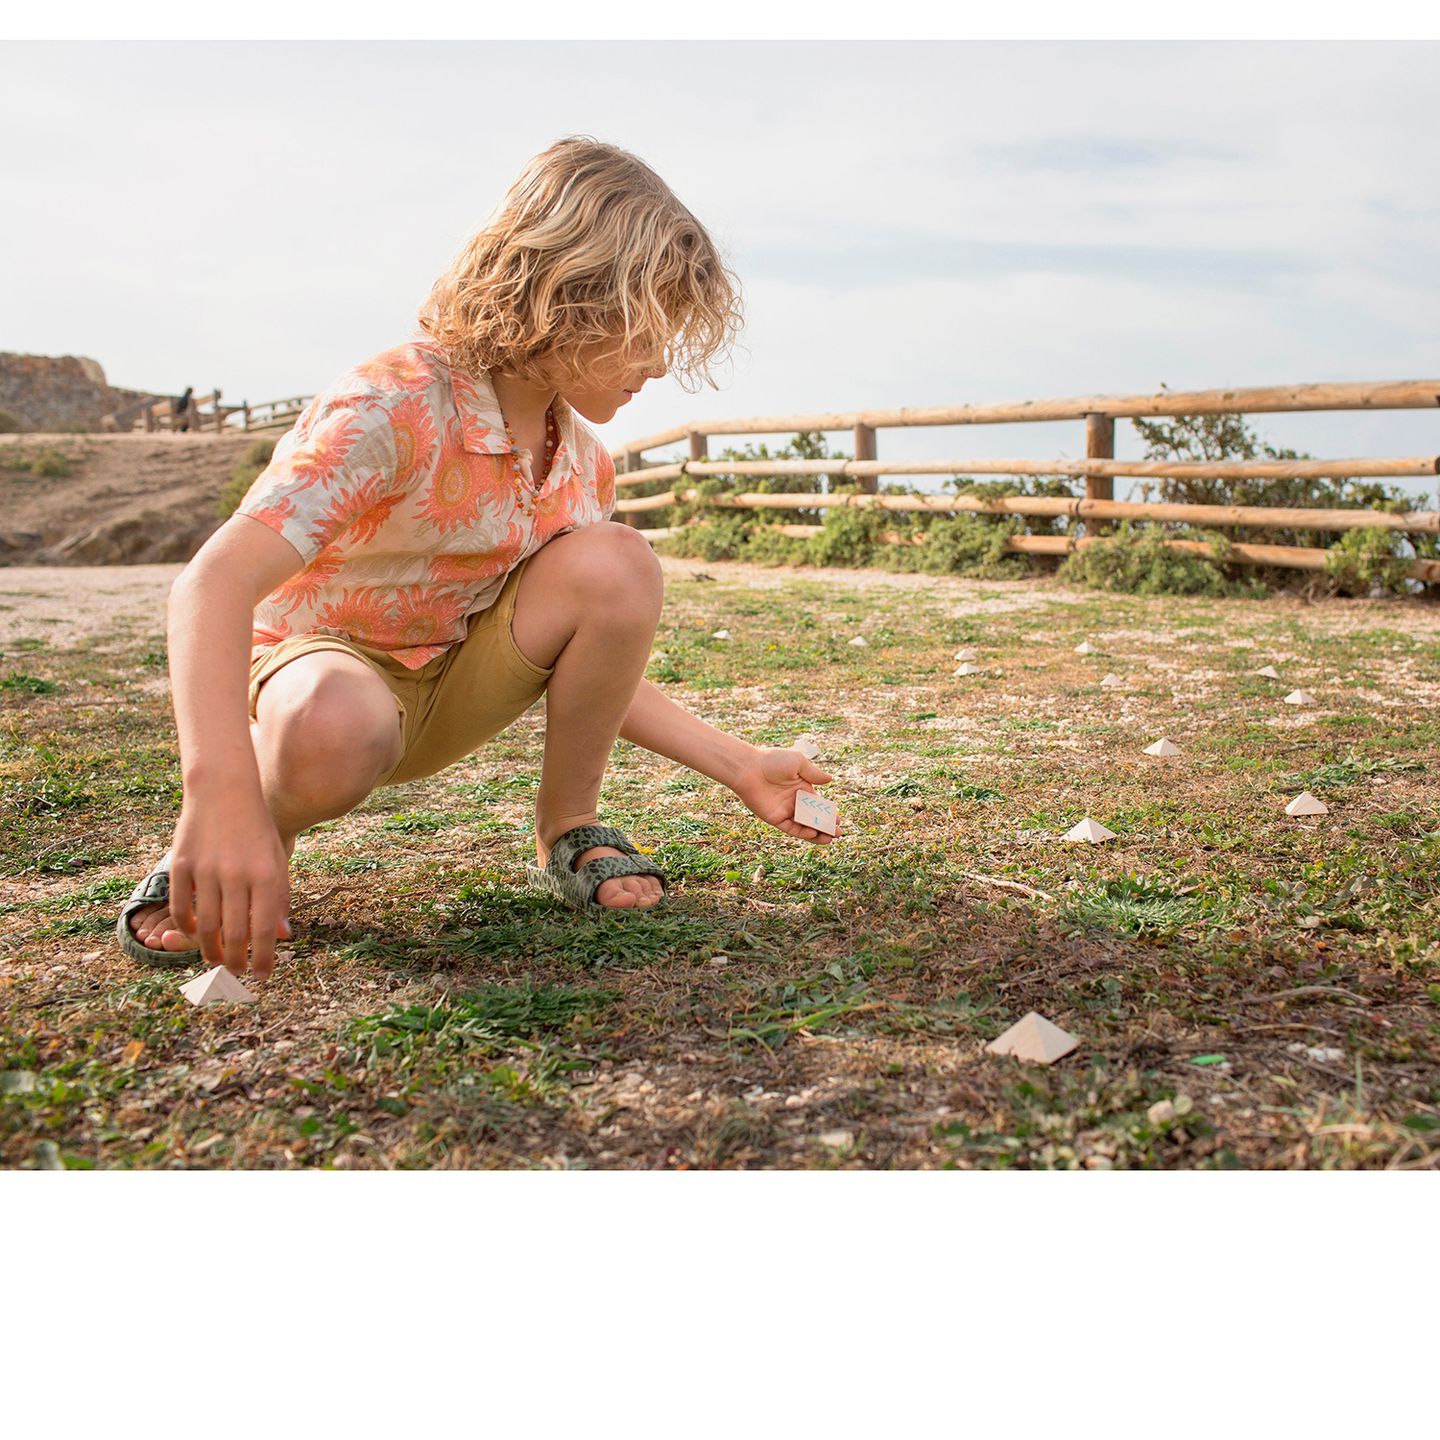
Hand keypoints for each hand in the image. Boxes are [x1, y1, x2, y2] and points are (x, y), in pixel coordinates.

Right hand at [167, 795, 292, 979]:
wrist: (225, 792)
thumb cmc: (256, 832)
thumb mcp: (277, 860)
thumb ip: (278, 898)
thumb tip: (282, 936)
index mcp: (266, 875)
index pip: (264, 930)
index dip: (262, 958)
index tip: (262, 977)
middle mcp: (237, 875)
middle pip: (234, 933)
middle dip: (236, 961)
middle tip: (237, 973)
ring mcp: (207, 869)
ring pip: (205, 926)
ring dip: (211, 950)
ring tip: (218, 960)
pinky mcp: (182, 864)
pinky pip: (181, 907)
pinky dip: (187, 928)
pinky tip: (195, 936)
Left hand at [729, 747, 837, 843]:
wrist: (749, 768)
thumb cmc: (772, 761)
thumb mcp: (798, 762)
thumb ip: (814, 773)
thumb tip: (830, 779)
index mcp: (802, 788)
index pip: (818, 805)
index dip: (828, 813)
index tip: (838, 819)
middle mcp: (794, 801)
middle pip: (813, 818)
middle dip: (826, 826)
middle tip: (838, 832)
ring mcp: (785, 811)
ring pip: (804, 826)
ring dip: (817, 833)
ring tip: (830, 837)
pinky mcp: (775, 818)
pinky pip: (792, 829)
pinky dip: (803, 833)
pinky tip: (813, 833)